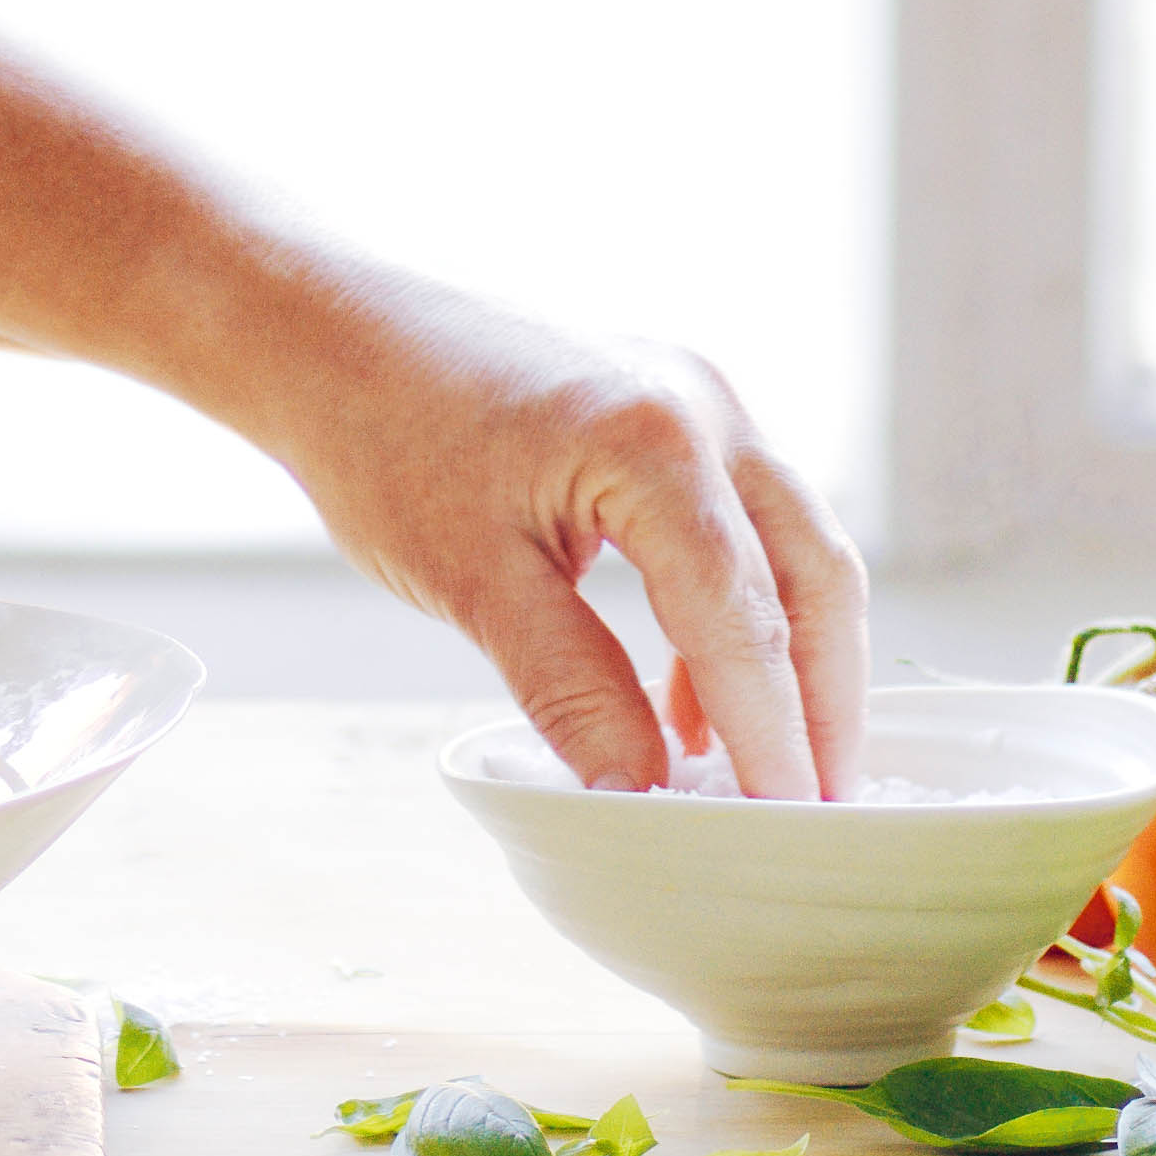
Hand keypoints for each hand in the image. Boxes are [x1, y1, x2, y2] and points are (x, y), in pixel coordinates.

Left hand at [226, 261, 870, 798]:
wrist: (332, 334)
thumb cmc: (384, 440)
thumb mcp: (472, 582)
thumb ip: (572, 688)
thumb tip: (644, 791)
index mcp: (656, 441)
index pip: (741, 614)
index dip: (770, 730)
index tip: (788, 821)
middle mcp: (703, 405)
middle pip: (809, 573)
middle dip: (823, 698)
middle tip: (817, 807)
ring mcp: (698, 397)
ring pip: (792, 545)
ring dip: (792, 657)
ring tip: (767, 771)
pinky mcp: (675, 410)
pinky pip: (742, 523)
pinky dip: (738, 612)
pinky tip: (693, 703)